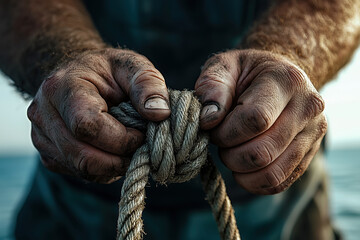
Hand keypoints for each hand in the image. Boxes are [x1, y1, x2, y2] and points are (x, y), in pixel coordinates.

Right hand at [27, 48, 169, 182]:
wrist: (79, 75)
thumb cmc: (108, 71)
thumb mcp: (132, 66)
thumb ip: (148, 85)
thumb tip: (160, 114)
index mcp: (62, 87)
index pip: (88, 127)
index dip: (122, 139)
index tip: (142, 134)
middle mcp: (43, 113)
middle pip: (83, 155)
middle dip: (120, 159)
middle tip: (141, 148)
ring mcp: (42, 136)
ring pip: (81, 168)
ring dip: (113, 166)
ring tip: (129, 148)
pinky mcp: (49, 152)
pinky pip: (78, 172)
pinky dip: (103, 169)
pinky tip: (114, 151)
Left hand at [195, 49, 326, 193]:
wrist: (277, 76)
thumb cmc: (246, 72)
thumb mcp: (224, 66)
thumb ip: (212, 87)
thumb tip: (209, 120)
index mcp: (287, 80)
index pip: (256, 120)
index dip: (226, 132)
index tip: (213, 127)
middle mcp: (308, 107)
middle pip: (262, 152)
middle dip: (230, 154)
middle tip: (222, 141)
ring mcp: (313, 133)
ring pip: (272, 174)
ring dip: (240, 171)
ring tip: (232, 152)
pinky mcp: (310, 153)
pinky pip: (279, 183)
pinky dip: (253, 182)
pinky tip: (243, 166)